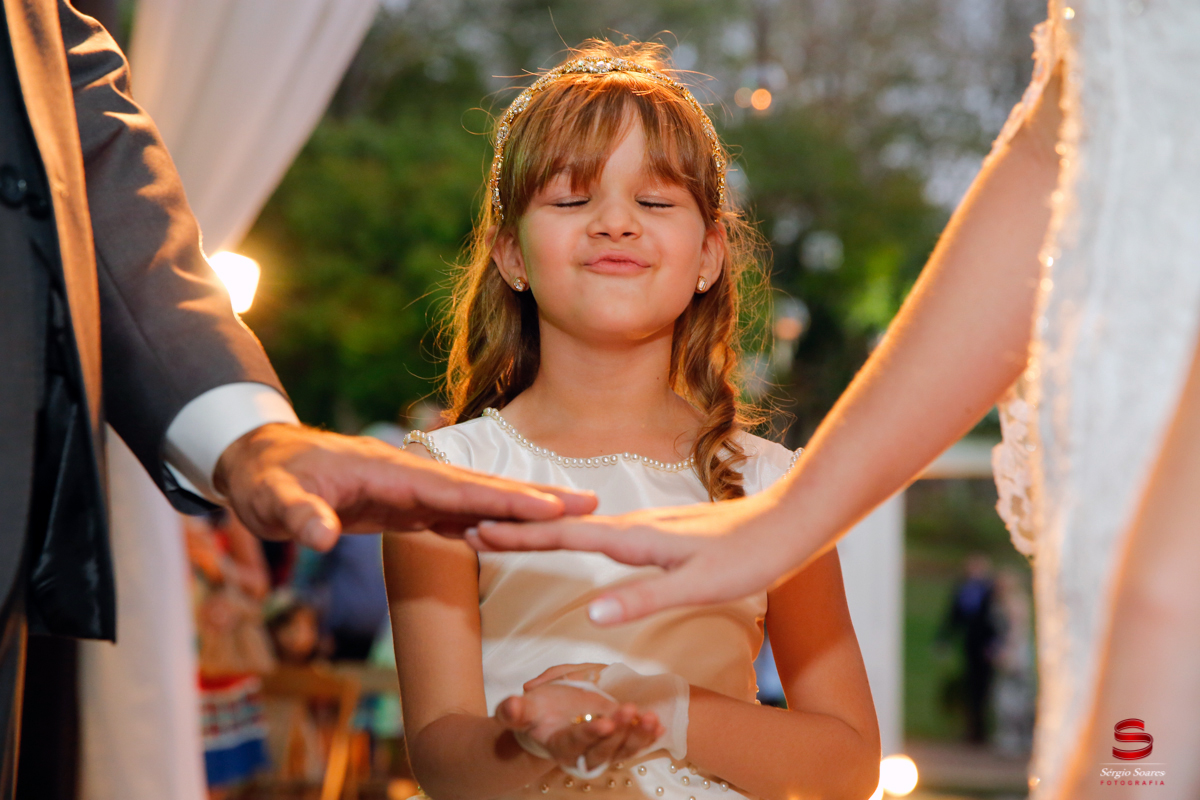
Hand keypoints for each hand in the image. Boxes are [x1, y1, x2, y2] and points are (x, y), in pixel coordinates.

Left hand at [215, 423, 597, 549]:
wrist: (258, 459)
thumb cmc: (264, 477)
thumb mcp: (270, 497)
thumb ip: (298, 514)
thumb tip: (320, 537)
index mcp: (388, 472)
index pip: (456, 489)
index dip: (504, 500)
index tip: (550, 507)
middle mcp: (409, 476)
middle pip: (481, 488)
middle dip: (534, 497)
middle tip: (590, 502)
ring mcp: (408, 489)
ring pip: (474, 501)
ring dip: (519, 510)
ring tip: (569, 517)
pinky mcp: (401, 505)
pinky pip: (452, 515)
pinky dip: (485, 523)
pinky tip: (508, 535)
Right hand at [468, 485, 812, 624]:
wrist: (790, 523)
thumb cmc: (748, 556)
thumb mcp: (698, 586)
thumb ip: (644, 598)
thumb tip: (590, 611)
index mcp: (637, 537)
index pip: (566, 537)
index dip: (521, 538)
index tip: (479, 532)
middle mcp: (637, 525)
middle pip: (565, 526)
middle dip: (518, 530)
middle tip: (474, 530)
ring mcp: (649, 525)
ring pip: (583, 526)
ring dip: (542, 530)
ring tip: (508, 532)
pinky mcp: (662, 531)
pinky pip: (604, 530)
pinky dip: (576, 532)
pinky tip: (577, 536)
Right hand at [495, 679, 662, 771]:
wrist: (549, 718)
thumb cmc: (537, 711)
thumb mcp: (523, 708)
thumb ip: (514, 710)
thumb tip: (510, 706)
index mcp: (559, 744)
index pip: (575, 742)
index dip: (589, 734)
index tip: (604, 720)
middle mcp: (582, 752)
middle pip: (602, 750)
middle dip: (617, 733)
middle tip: (628, 711)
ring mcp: (602, 747)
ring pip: (622, 749)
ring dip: (637, 736)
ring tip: (650, 718)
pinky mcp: (616, 740)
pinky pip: (633, 744)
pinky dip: (647, 737)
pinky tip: (658, 725)